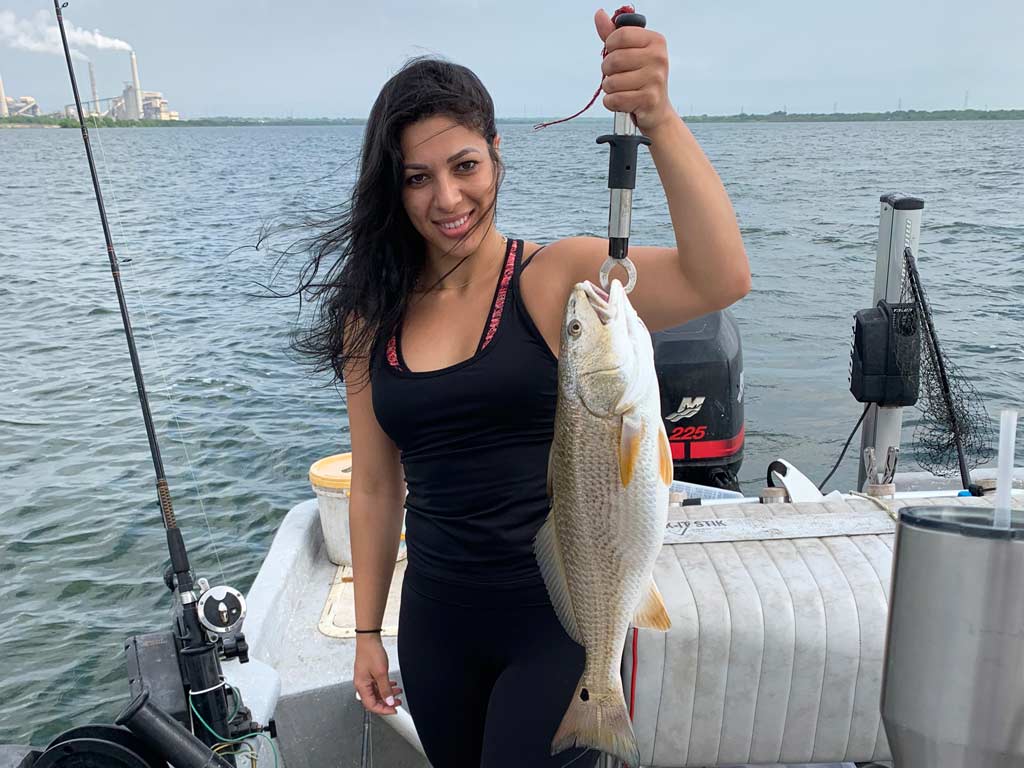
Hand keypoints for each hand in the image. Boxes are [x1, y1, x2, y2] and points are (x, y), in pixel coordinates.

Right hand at [354, 635, 402, 714]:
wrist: (369, 639)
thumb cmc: (371, 652)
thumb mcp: (381, 673)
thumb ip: (385, 689)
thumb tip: (389, 702)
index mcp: (361, 686)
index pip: (371, 705)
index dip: (383, 710)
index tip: (393, 710)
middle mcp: (361, 684)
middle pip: (374, 700)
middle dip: (387, 703)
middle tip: (397, 703)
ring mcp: (365, 679)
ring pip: (376, 693)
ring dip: (387, 694)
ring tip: (397, 693)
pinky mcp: (368, 674)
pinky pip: (377, 685)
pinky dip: (385, 687)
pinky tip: (392, 685)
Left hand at [594, 8, 674, 133]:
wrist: (656, 109)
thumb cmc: (640, 78)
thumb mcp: (629, 52)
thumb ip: (613, 34)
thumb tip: (599, 14)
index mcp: (655, 41)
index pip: (620, 35)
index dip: (610, 46)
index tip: (615, 54)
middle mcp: (658, 57)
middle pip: (614, 60)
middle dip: (607, 71)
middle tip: (616, 75)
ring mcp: (655, 79)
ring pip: (612, 82)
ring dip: (609, 89)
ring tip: (621, 90)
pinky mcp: (649, 99)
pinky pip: (614, 99)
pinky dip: (612, 103)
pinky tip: (622, 101)